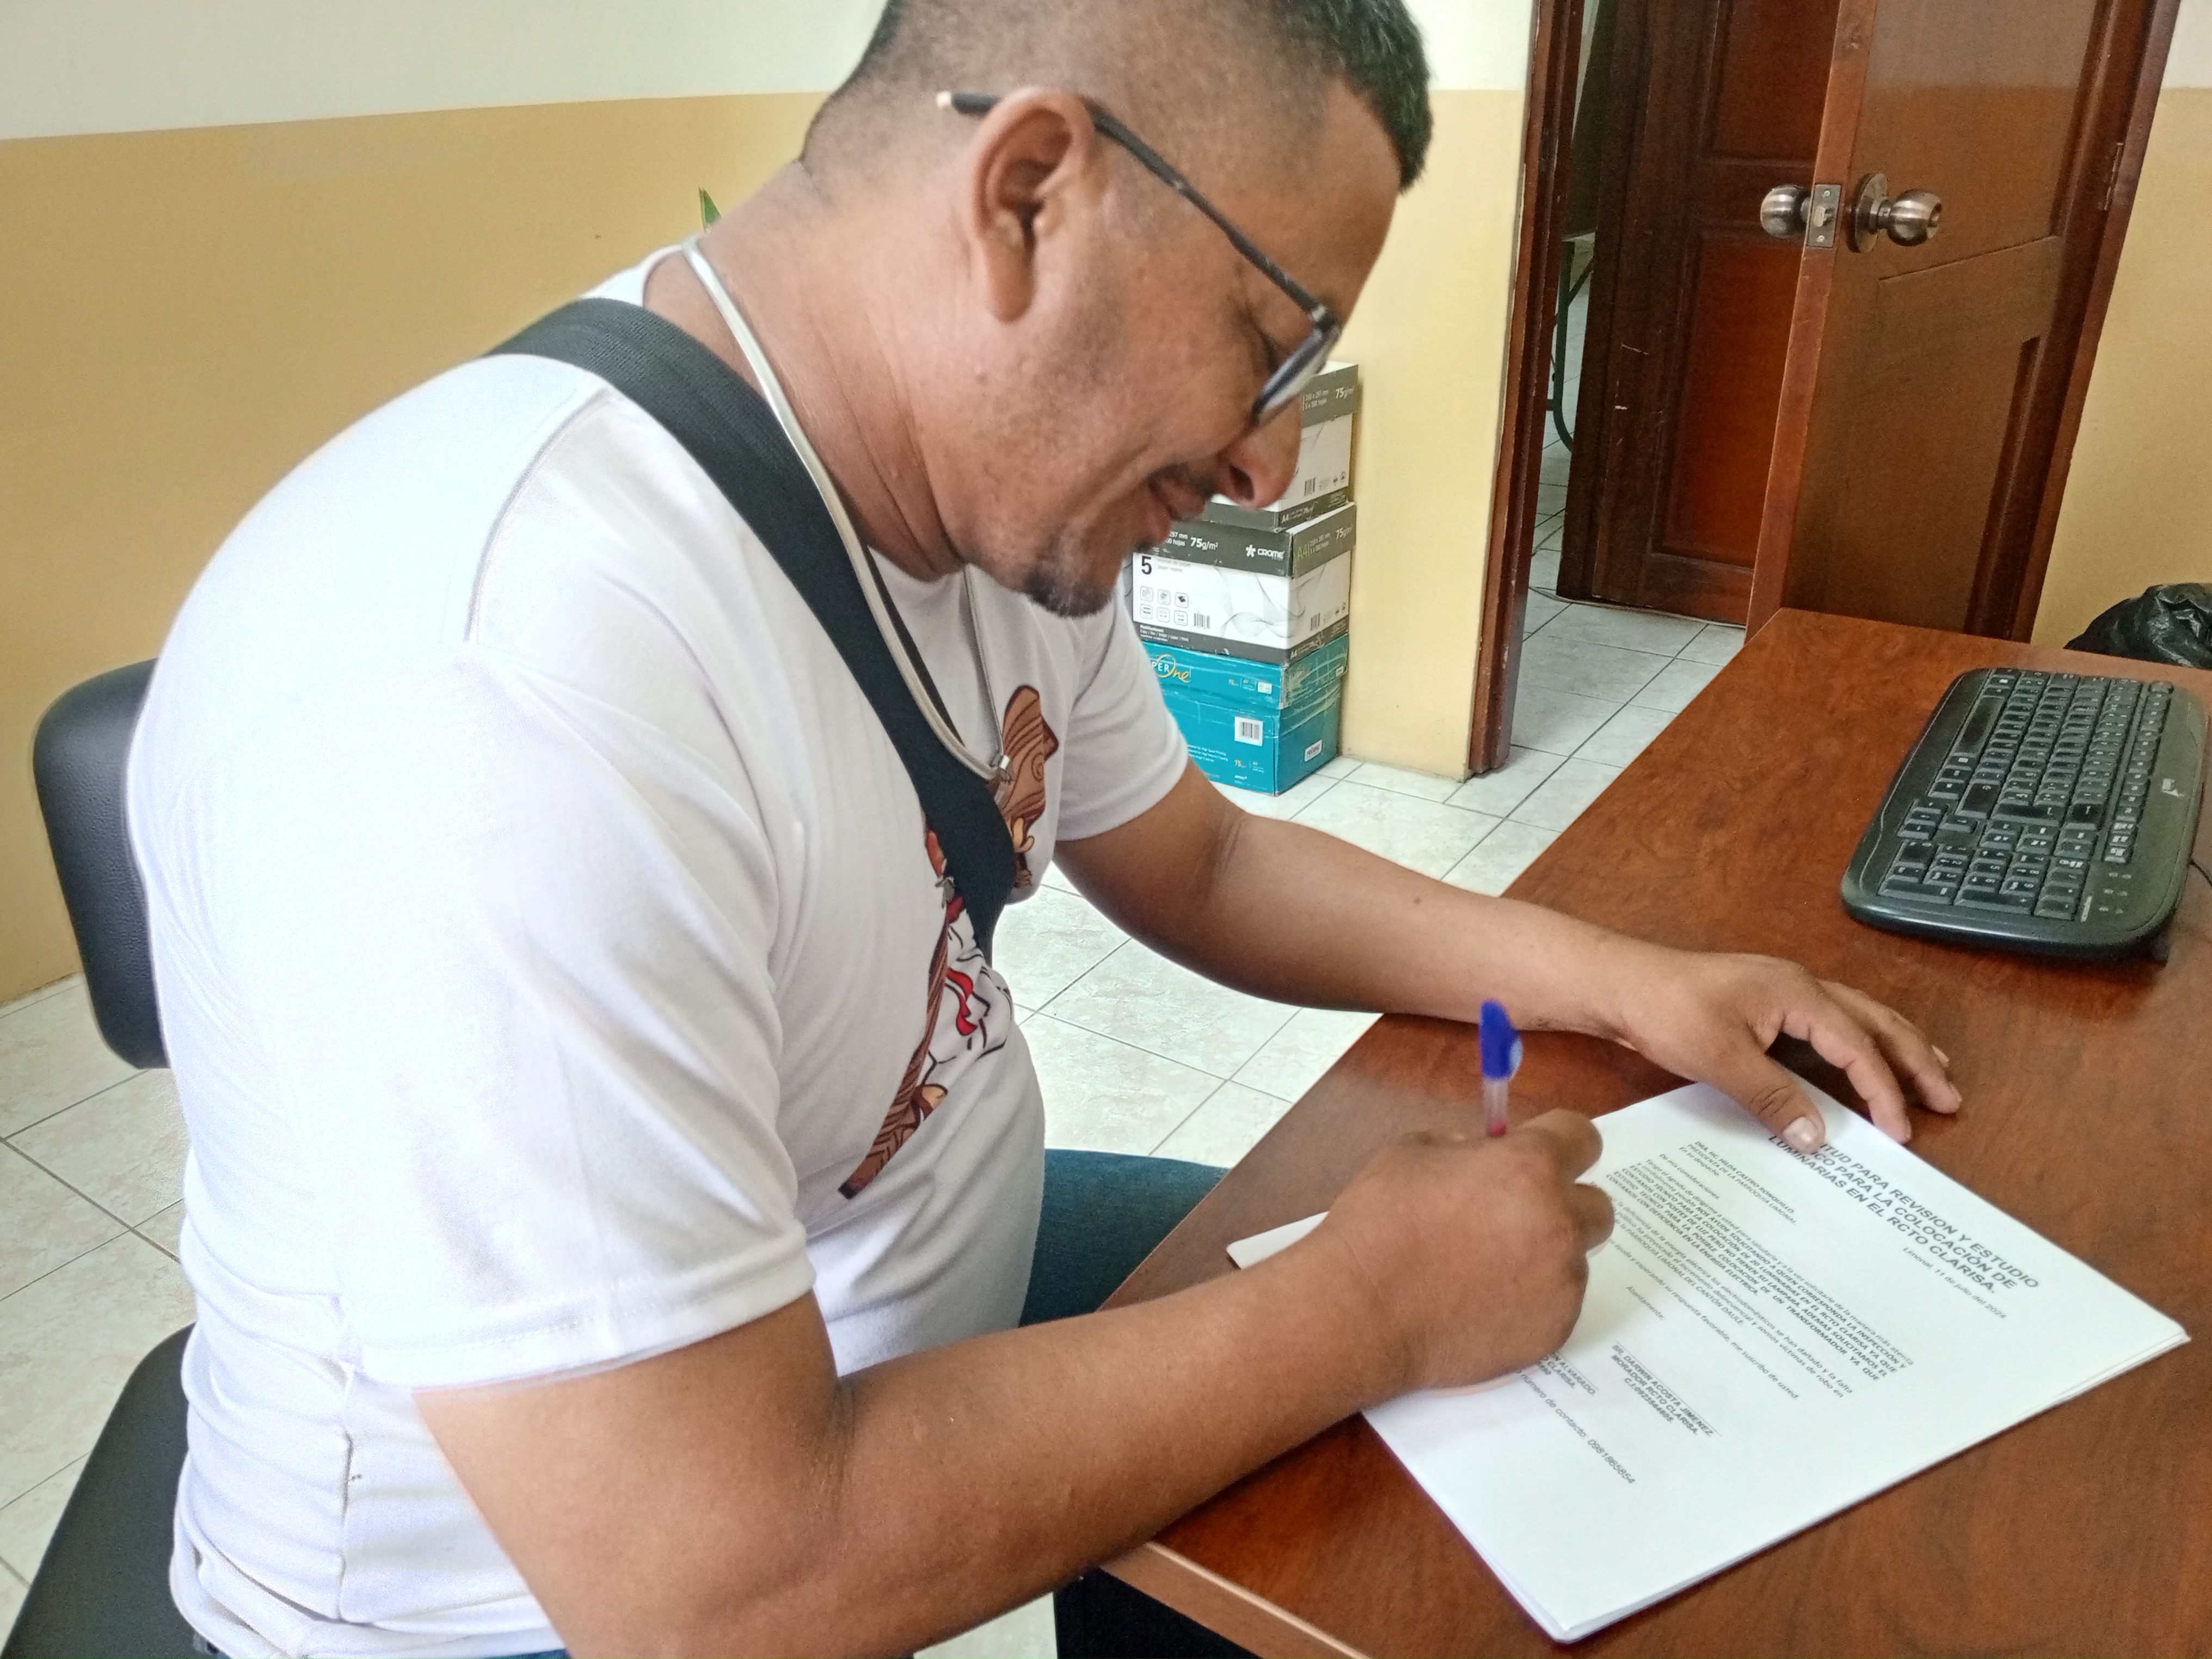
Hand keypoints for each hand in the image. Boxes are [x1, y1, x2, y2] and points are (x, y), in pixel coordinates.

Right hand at [1300, 1111, 1613, 1396]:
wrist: (1361, 1310)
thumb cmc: (1379, 1223)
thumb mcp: (1413, 1153)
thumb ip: (1465, 1148)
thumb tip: (1485, 1157)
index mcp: (1529, 1166)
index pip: (1583, 1137)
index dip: (1558, 1142)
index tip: (1539, 1155)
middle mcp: (1559, 1221)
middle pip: (1596, 1204)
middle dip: (1562, 1205)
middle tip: (1513, 1217)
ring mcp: (1561, 1281)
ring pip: (1574, 1259)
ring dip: (1543, 1256)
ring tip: (1485, 1269)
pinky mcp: (1554, 1330)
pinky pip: (1556, 1304)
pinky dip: (1530, 1301)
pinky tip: (1482, 1303)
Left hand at [1588, 940, 1960, 1148]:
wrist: (1620, 983)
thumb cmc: (1666, 1010)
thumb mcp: (1721, 1058)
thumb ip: (1772, 1096)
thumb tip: (1818, 1137)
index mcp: (1798, 993)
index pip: (1858, 1047)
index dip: (1885, 1091)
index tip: (1904, 1131)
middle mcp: (1800, 986)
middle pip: (1875, 1023)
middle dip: (1915, 1060)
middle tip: (1949, 1097)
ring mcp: (1784, 992)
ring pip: (1858, 1018)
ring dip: (1895, 1048)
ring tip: (1931, 1074)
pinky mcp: (1766, 1005)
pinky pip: (1828, 1025)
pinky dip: (1857, 1045)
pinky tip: (1860, 1064)